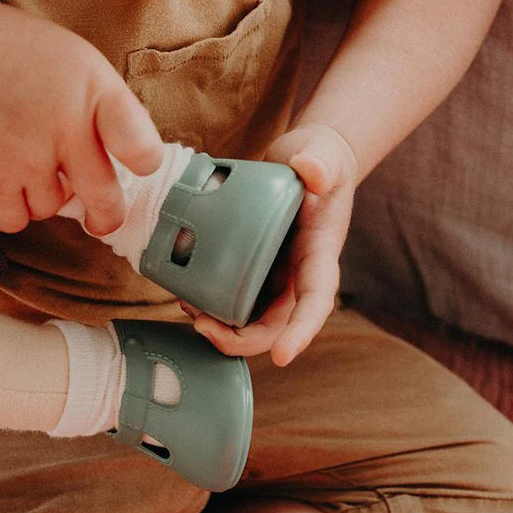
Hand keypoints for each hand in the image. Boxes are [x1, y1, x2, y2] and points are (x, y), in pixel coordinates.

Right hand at [0, 0, 162, 233]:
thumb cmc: (0, 52)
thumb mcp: (66, 56)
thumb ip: (99, 102)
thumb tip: (127, 151)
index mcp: (93, 89)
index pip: (142, 146)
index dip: (144, 164)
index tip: (138, 167)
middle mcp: (66, 127)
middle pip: (105, 199)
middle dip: (106, 215)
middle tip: (102, 217)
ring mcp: (28, 158)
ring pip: (54, 209)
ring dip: (43, 196)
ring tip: (21, 161)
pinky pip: (16, 220)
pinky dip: (10, 209)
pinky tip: (0, 180)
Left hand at [181, 123, 357, 365]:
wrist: (305, 161)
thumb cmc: (319, 159)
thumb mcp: (323, 155)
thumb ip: (320, 162)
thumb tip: (310, 170)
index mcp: (319, 255)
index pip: (317, 301)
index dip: (301, 331)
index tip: (283, 357)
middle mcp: (298, 275)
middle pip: (276, 325)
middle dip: (243, 340)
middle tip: (204, 328)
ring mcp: (275, 275)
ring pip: (252, 320)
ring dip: (223, 330)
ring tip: (189, 310)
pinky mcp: (253, 268)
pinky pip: (235, 300)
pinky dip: (213, 307)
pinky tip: (188, 297)